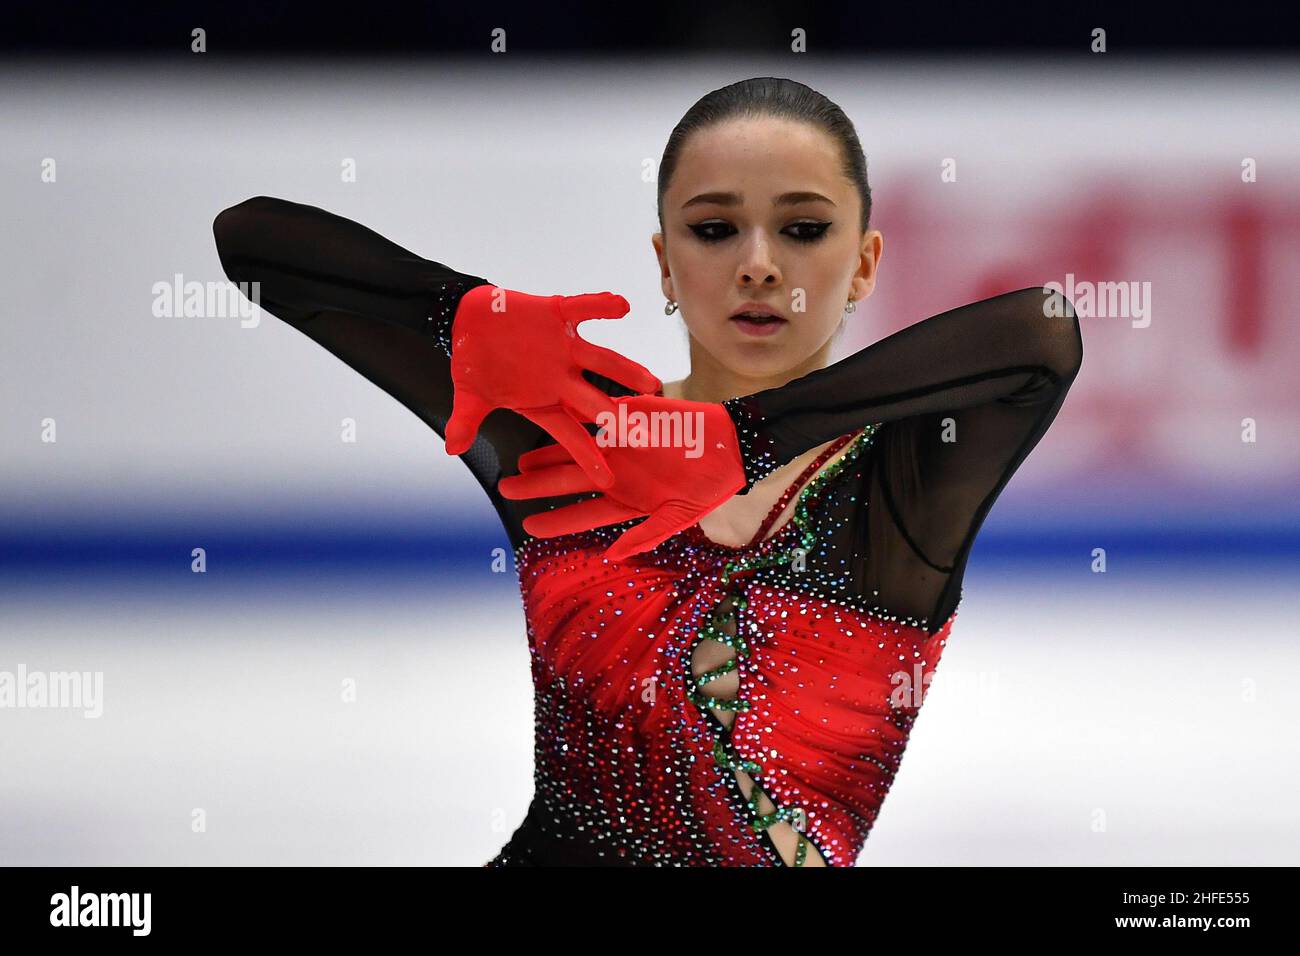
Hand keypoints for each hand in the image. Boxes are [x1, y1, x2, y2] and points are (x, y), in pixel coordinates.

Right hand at [443, 285, 660, 489]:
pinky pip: (583, 310)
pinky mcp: (558, 315)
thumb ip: (465, 421)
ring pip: (602, 361)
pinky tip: (622, 306)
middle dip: (619, 420)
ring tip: (650, 382)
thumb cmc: (476, 364)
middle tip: (646, 437)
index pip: (570, 436)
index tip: (609, 480)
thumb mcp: (469, 397)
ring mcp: (565, 348)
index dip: (588, 457)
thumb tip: (451, 449)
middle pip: (596, 403)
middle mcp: (562, 378)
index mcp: (545, 402)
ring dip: (625, 371)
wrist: (470, 322)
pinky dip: (599, 306)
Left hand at [497, 394, 746, 560]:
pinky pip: (595, 414)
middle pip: (568, 480)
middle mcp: (615, 473)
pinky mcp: (628, 417)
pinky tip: (549, 412)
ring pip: (574, 448)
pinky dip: (573, 413)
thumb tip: (613, 557)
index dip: (555, 520)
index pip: (582, 513)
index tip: (528, 527)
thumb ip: (645, 535)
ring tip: (519, 460)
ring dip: (547, 453)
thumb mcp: (679, 516)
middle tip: (507, 488)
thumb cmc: (710, 485)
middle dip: (537, 486)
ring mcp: (619, 444)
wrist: (731, 444)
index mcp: (626, 499)